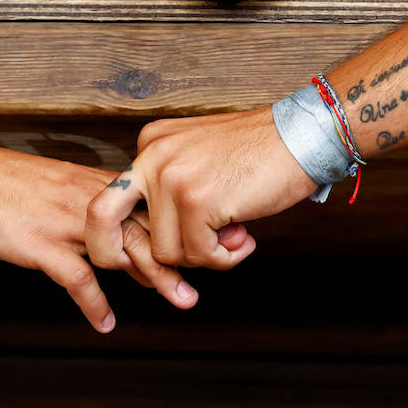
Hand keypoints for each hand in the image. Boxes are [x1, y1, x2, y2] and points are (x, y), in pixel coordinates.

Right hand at [0, 142, 197, 331]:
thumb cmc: (5, 183)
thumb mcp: (58, 187)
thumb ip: (93, 208)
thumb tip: (124, 234)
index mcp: (95, 185)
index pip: (150, 205)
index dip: (184, 226)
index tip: (216, 241)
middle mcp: (88, 200)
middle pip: (148, 227)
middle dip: (185, 253)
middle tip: (215, 273)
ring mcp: (65, 221)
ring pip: (124, 248)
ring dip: (157, 276)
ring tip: (181, 300)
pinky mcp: (40, 243)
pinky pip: (77, 277)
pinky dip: (94, 303)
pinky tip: (105, 322)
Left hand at [85, 107, 318, 271]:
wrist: (303, 137)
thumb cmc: (261, 152)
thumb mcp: (200, 157)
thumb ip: (173, 188)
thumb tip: (160, 244)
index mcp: (149, 144)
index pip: (110, 199)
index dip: (122, 235)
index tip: (145, 255)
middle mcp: (151, 157)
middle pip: (103, 219)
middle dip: (112, 254)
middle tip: (152, 270)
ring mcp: (171, 179)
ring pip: (165, 250)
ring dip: (203, 255)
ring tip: (235, 236)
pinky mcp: (196, 201)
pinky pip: (198, 255)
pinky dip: (224, 258)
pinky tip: (246, 239)